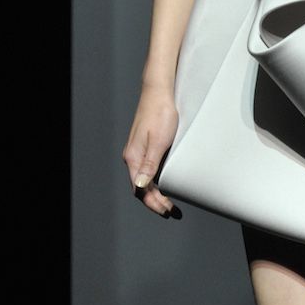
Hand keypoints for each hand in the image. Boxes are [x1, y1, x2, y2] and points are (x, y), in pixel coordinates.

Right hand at [122, 87, 181, 218]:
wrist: (158, 92)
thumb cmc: (160, 113)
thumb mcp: (158, 141)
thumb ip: (150, 165)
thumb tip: (140, 187)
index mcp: (134, 158)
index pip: (140, 190)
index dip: (153, 204)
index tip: (167, 212)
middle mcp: (133, 157)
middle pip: (141, 187)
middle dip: (155, 202)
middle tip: (171, 212)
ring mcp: (138, 151)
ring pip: (144, 179)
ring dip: (156, 193)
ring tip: (169, 203)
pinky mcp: (145, 146)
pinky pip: (149, 170)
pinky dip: (157, 181)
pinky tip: (166, 183)